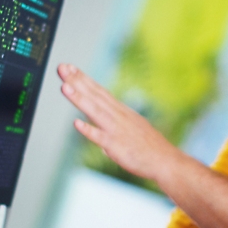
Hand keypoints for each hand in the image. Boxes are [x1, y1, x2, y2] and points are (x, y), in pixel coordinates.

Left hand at [58, 63, 183, 180]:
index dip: (83, 78)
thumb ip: (114, 125)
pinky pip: (100, 138)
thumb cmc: (149, 147)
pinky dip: (88, 130)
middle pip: (94, 95)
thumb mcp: (132, 127)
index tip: (69, 67)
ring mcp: (117, 130)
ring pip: (95, 111)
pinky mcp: (117, 146)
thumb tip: (99, 129)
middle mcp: (118, 116)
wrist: (166, 161)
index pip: (98, 91)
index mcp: (120, 111)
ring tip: (65, 86)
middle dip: (77, 81)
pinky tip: (76, 123)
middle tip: (62, 68)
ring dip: (80, 99)